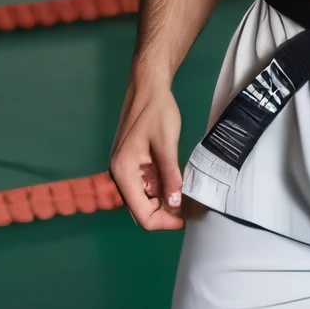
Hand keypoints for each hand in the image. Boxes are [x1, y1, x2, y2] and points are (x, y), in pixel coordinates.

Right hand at [110, 83, 184, 230]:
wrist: (148, 86)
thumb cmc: (157, 111)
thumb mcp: (167, 144)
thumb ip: (170, 176)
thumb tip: (176, 206)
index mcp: (124, 173)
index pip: (141, 214)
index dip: (164, 222)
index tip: (185, 220)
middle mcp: (120, 175)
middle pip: (141, 210)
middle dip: (165, 213)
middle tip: (190, 207)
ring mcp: (125, 170)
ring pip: (145, 198)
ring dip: (164, 201)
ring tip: (186, 195)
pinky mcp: (132, 163)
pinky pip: (146, 185)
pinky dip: (161, 188)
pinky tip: (176, 182)